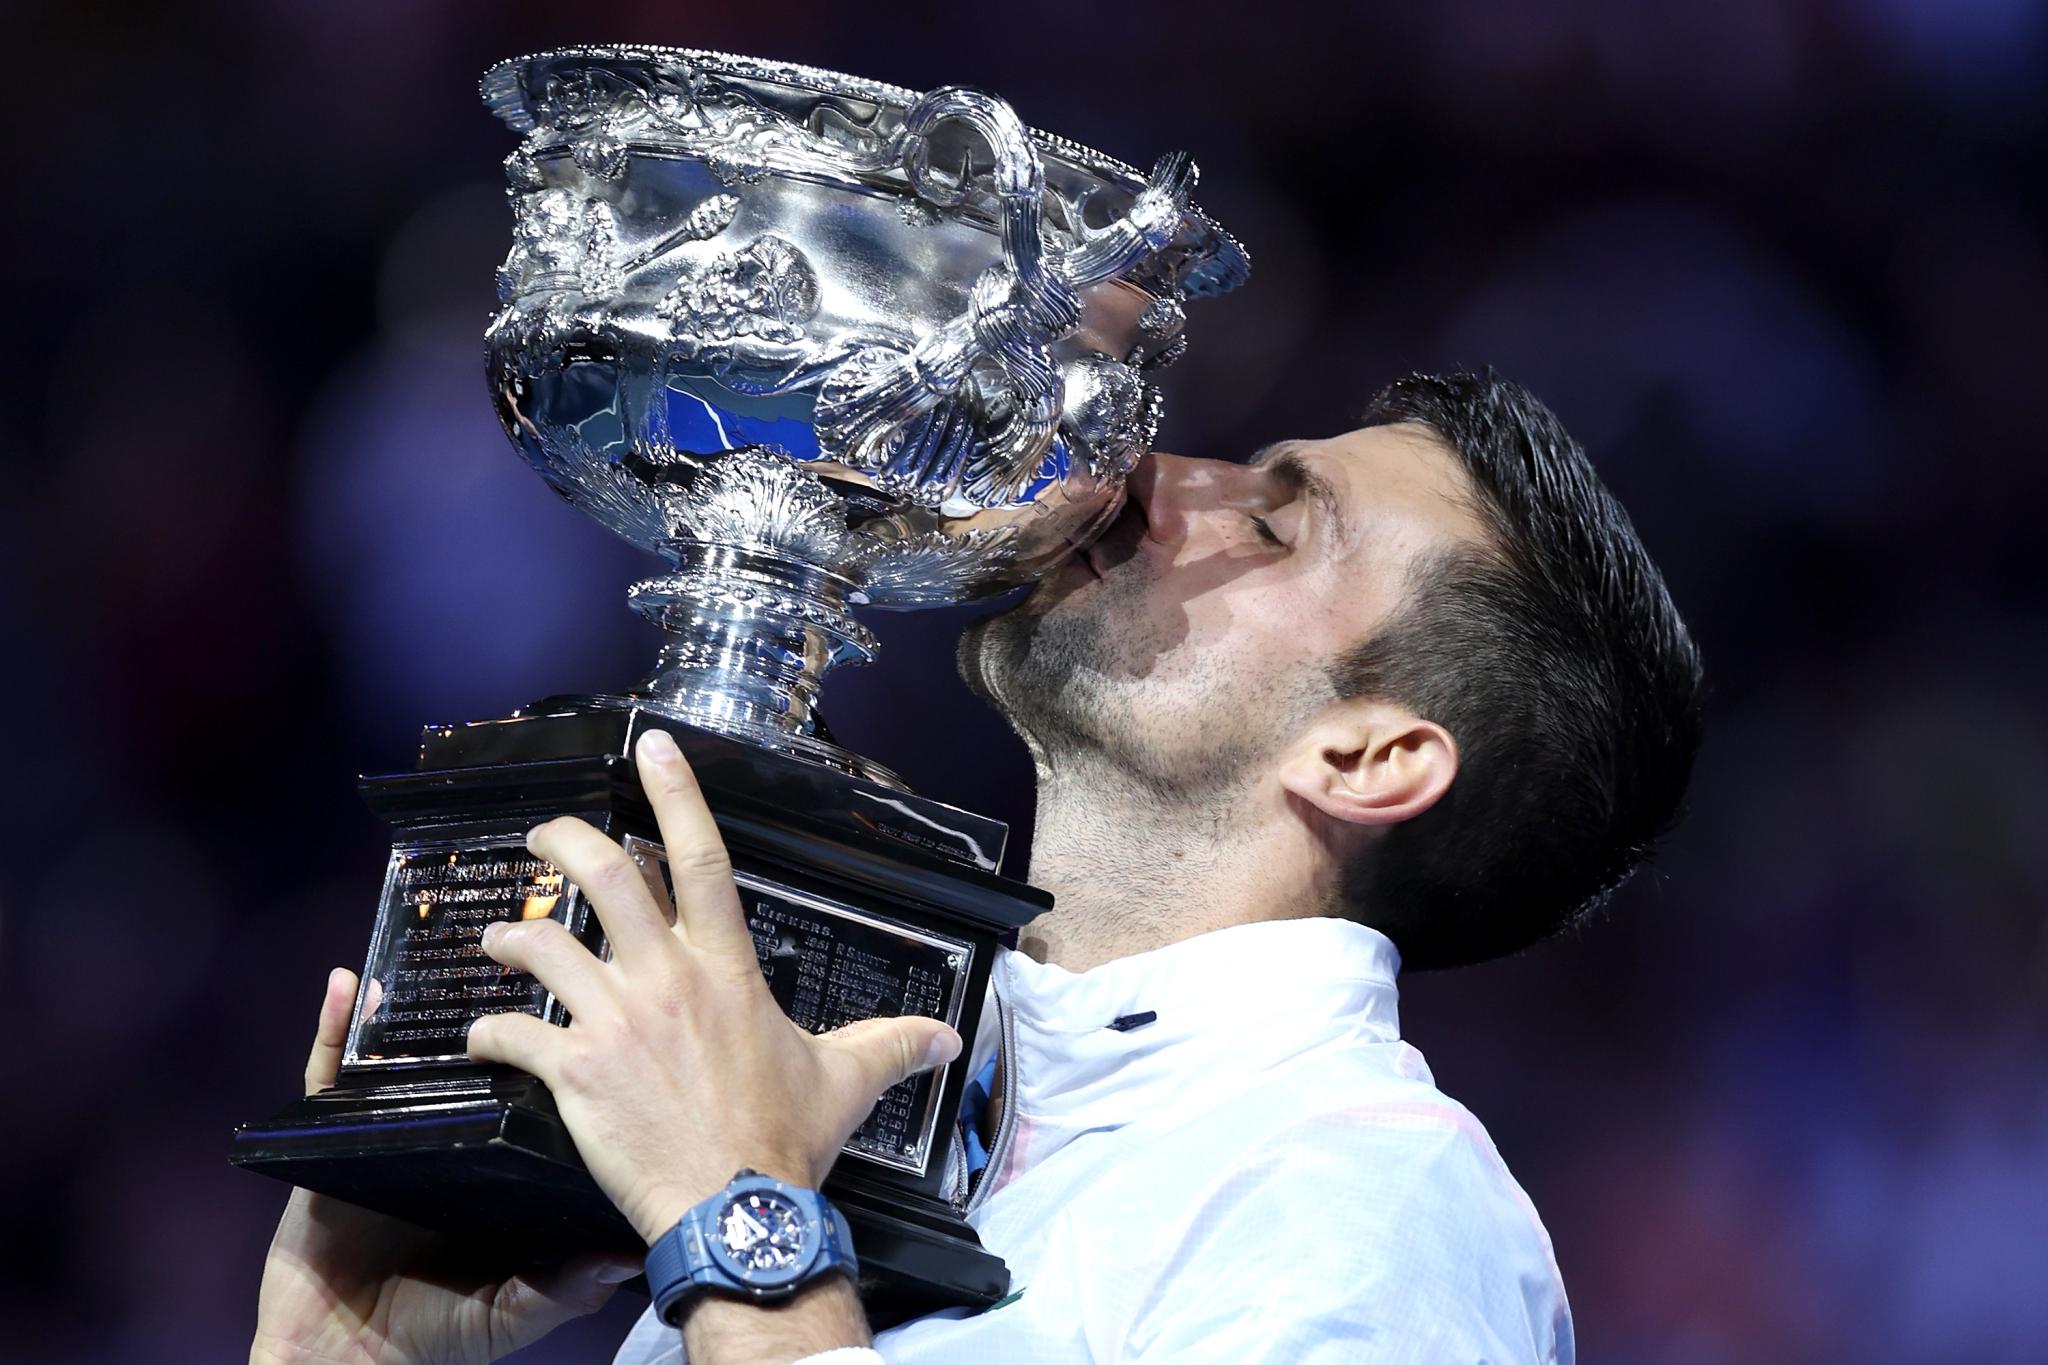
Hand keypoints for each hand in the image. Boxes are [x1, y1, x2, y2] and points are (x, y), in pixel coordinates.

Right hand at [251, 968, 639, 1364]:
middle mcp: (453, 1130)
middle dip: (500, 996)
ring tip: (450, 933)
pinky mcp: (333, 1139)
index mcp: (499, 1159)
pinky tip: (352, 984)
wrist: (350, 1358)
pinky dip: (336, 1028)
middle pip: (477, 1050)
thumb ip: (569, 1282)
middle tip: (527, 932)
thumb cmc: (439, 1332)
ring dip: (424, 995)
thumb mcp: (517, 1307)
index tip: (594, 989)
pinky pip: (330, 1073)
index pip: (535, 1085)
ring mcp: (394, 1128)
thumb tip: (628, 1255)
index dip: (559, 1041)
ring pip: (409, 1049)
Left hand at [466, 727, 962, 1243]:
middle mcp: (665, 979)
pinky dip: (490, 1031)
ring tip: (500, 940)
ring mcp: (614, 1022)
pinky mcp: (574, 1072)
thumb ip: (893, 1046)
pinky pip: (514, 1034)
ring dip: (513, 936)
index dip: (676, 793)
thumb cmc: (785, 1143)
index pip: (700, 859)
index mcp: (725, 969)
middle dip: (562, 841)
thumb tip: (949, 1038)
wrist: (736, 1209)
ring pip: (543, 946)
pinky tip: (481, 1037)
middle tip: (542, 835)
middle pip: (604, 877)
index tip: (652, 745)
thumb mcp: (847, 1081)